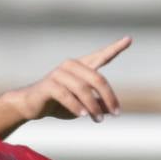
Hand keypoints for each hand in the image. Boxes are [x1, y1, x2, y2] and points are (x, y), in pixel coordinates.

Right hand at [5, 38, 130, 126]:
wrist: (31, 106)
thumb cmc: (59, 104)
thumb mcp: (83, 106)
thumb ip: (98, 104)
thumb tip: (112, 109)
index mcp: (81, 67)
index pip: (101, 56)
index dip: (115, 48)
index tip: (129, 39)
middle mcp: (71, 66)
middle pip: (98, 79)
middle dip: (109, 98)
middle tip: (116, 114)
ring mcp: (59, 74)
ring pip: (83, 89)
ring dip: (94, 107)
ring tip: (98, 120)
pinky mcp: (49, 84)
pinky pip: (67, 95)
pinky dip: (77, 106)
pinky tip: (83, 115)